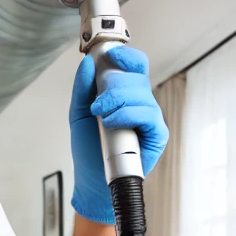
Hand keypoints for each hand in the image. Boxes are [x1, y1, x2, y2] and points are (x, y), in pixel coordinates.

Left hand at [68, 45, 167, 225]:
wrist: (92, 180)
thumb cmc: (88, 150)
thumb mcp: (79, 114)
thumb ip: (82, 88)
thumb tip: (88, 63)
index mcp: (126, 95)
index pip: (135, 66)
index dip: (126, 56)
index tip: (110, 54)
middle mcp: (141, 104)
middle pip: (136, 77)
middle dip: (113, 86)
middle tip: (96, 104)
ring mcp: (150, 119)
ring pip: (141, 94)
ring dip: (116, 102)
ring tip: (101, 116)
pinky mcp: (157, 134)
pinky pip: (147, 114)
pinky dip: (126, 115)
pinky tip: (112, 124)